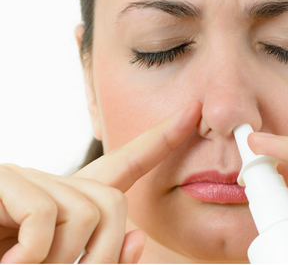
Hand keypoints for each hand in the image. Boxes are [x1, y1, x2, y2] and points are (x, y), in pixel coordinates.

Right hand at [0, 100, 201, 263]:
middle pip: (115, 202)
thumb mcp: (61, 264)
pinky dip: (33, 255)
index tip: (193, 113)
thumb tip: (138, 238)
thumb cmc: (8, 256)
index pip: (127, 165)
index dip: (162, 139)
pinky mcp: (0, 180)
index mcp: (69, 202)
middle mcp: (50, 183)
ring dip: (63, 260)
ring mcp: (23, 178)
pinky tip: (9, 263)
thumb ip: (102, 255)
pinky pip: (47, 217)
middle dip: (103, 254)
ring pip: (87, 211)